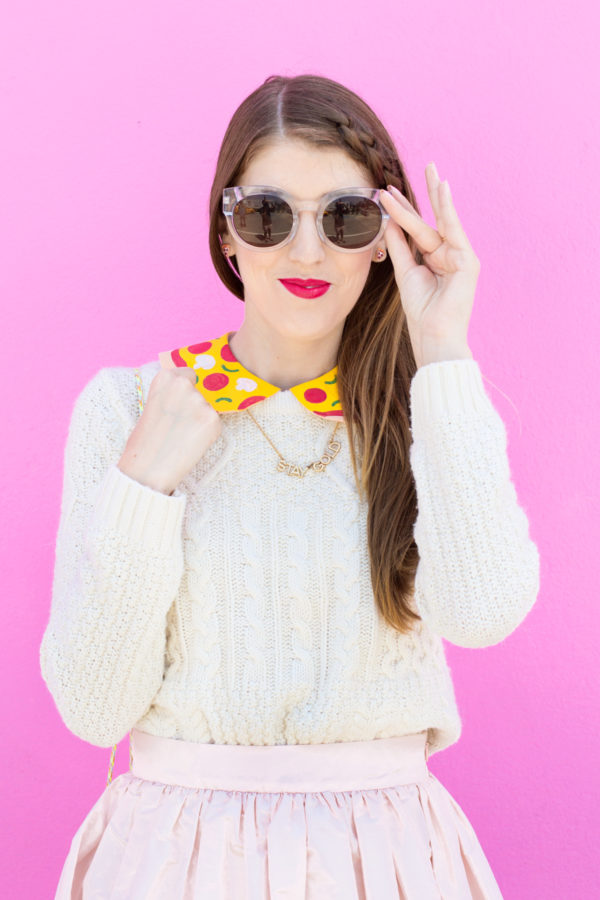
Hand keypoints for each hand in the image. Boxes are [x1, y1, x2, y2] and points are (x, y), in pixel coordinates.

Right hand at [117, 368, 222, 494]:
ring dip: (201, 420)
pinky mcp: (213, 420)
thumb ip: (171, 395)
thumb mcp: (152, 406)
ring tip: (182, 437)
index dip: (186, 391)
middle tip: (179, 425)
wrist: (147, 469)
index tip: (179, 404)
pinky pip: (214, 424)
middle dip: (194, 405)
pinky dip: (207, 434)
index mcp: (165, 377)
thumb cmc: (143, 442)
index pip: (189, 374)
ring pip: (208, 408)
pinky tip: (191, 444)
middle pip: (201, 391)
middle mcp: (184, 384)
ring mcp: (200, 401)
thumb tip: (191, 393)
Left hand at [379, 162, 479, 366]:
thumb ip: (399, 246)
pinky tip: (444, 189)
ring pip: (439, 222)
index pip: (419, 228)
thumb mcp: (404, 273)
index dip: (404, 210)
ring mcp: (461, 257)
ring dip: (433, 195)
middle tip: (428, 164)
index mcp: (435, 259)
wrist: (434, 335)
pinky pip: (453, 230)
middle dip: (430, 192)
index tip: (389, 192)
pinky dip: (448, 209)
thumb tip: (388, 221)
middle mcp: (450, 255)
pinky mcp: (468, 261)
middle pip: (435, 218)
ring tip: (430, 169)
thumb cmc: (421, 312)